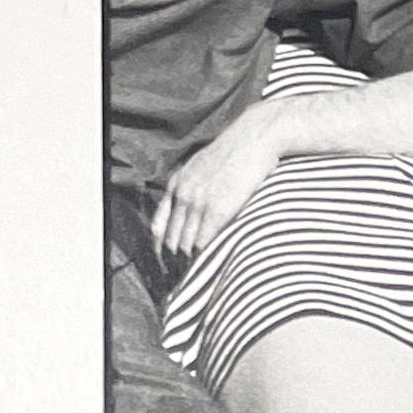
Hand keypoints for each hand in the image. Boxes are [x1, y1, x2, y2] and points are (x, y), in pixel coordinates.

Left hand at [152, 106, 282, 263]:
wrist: (252, 139)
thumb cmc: (234, 152)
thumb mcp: (201, 165)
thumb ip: (191, 184)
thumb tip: (191, 206)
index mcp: (176, 183)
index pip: (160, 224)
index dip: (162, 245)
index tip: (169, 258)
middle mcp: (183, 194)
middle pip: (172, 237)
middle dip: (176, 256)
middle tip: (185, 272)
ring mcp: (199, 202)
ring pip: (187, 242)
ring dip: (191, 259)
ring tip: (198, 273)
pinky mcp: (219, 209)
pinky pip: (204, 241)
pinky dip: (205, 255)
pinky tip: (211, 262)